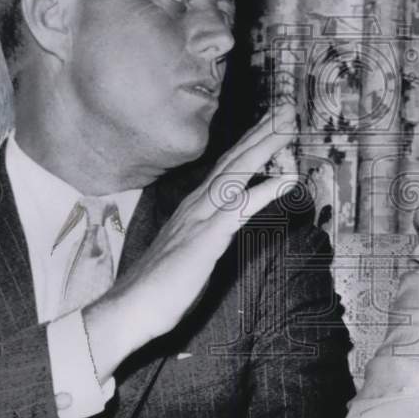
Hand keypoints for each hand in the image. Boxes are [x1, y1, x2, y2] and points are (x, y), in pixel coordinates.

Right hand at [85, 105, 299, 379]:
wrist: (129, 310)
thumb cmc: (158, 287)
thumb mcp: (188, 252)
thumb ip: (204, 234)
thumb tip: (218, 229)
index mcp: (193, 207)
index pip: (226, 168)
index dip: (250, 144)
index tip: (271, 123)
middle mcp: (196, 205)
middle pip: (234, 160)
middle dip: (262, 132)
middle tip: (288, 108)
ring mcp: (201, 219)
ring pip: (238, 173)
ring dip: (265, 147)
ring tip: (289, 125)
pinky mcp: (206, 239)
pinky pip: (241, 209)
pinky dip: (266, 190)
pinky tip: (287, 179)